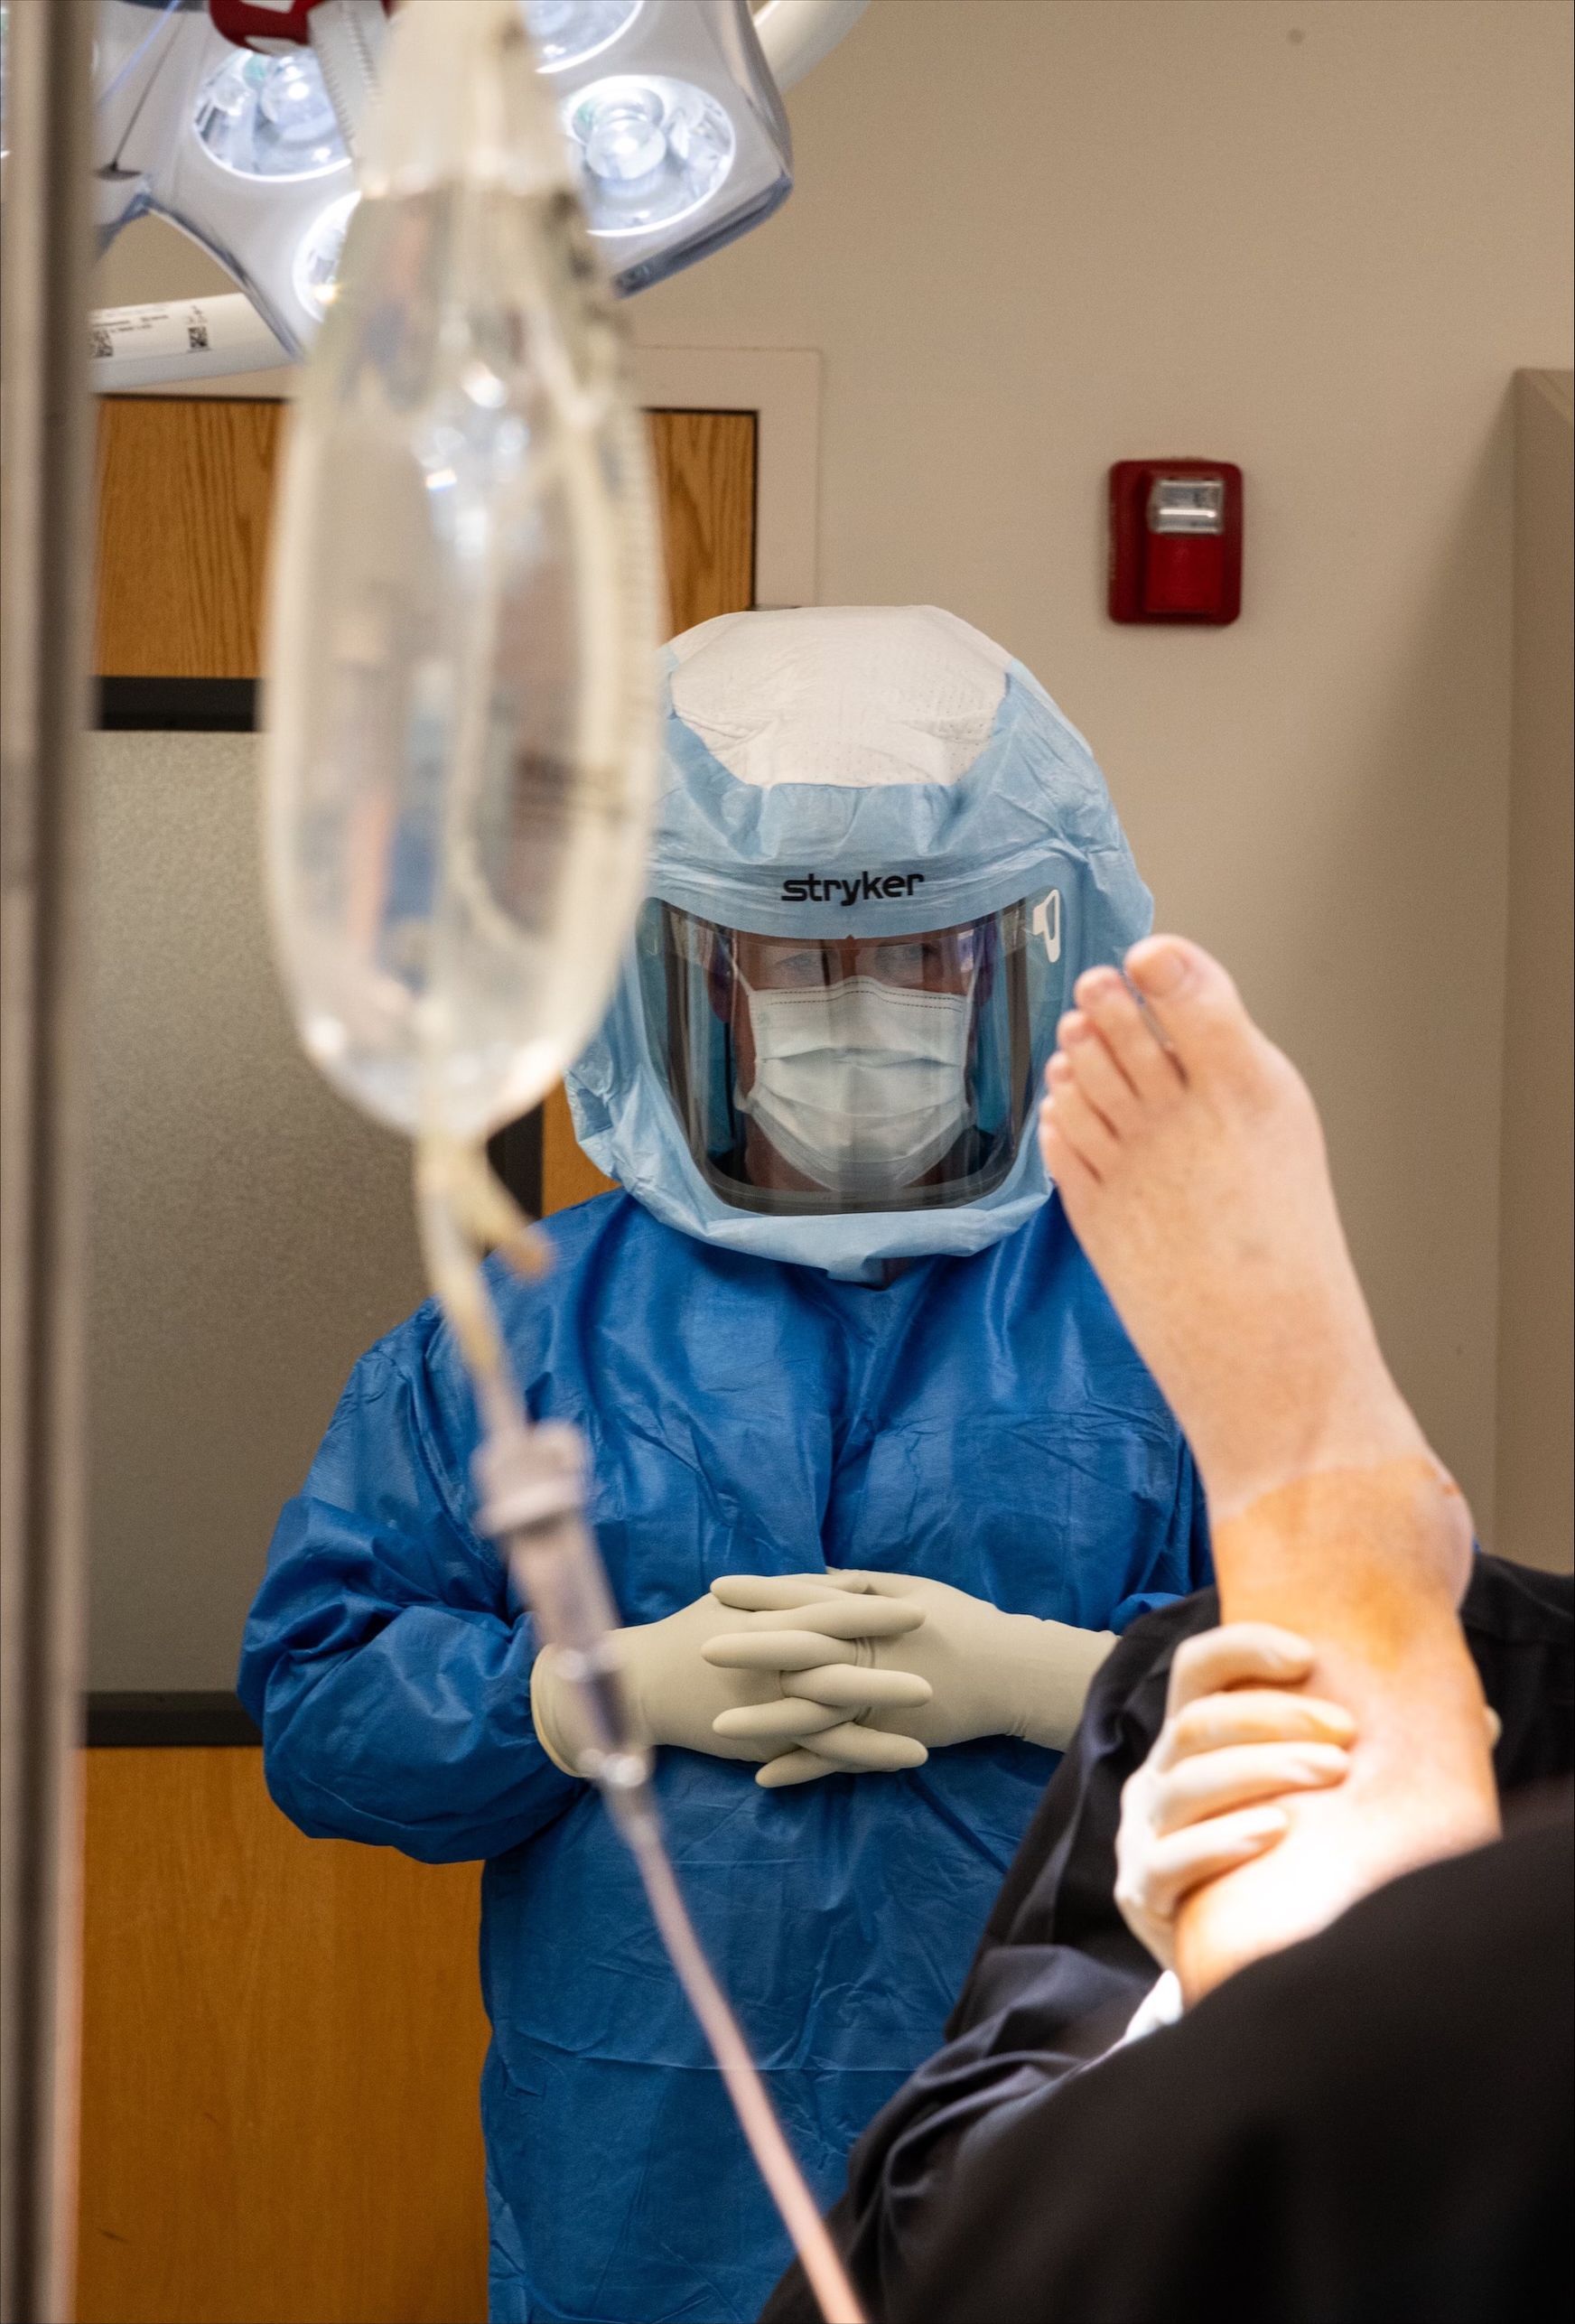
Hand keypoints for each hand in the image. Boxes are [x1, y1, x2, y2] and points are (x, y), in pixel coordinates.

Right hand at [530, 1582, 929, 1780]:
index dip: (875, 1613)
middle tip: (937, 1669)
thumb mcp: (741, 1604)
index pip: (828, 1614)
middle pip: (838, 1667)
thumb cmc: (690, 1634)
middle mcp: (769, 1665)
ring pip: (833, 1717)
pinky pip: (818, 1755)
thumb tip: (848, 1580)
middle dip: (887, 1669)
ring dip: (882, 1724)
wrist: (639, 1685)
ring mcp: (767, 1707)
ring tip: (931, 1731)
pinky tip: (898, 1762)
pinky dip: (861, 1759)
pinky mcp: (764, 1741)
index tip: (917, 1608)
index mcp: (766, 1623)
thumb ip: (794, 1592)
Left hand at [705, 1570, 1116, 1786]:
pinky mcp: (888, 1738)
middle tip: (699, 1646)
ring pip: (811, 1711)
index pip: (805, 1599)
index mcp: (868, 1615)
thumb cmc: (961, 1622)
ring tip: (717, 1726)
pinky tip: (764, 1777)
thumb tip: (817, 1576)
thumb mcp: (911, 1589)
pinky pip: (839, 1758)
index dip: (761, 1593)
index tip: (718, 1586)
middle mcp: (867, 1656)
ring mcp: (876, 1701)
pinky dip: (803, 1768)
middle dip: (748, 1649)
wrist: (1009, 1671)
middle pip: (799, 1651)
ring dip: (762, 1720)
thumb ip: (860, 1586)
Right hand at [1113, 1623, 1354, 1971]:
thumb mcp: (1304, 1796)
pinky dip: (1222, 1842)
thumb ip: (1355, 1753)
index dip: (1242, 1648)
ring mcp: (1141, 1834)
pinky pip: (1171, 1860)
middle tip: (1346, 1733)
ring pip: (1186, 1784)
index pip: (1197, 1669)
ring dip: (1261, 1770)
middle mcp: (1157, 1776)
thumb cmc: (1283, 1860)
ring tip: (1330, 1772)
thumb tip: (1474, 1718)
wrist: (1237, 1960)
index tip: (1307, 1655)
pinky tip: (1274, 1833)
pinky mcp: (1142, 1893)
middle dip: (1274, 1718)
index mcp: (1189, 1740)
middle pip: (1196, 1724)